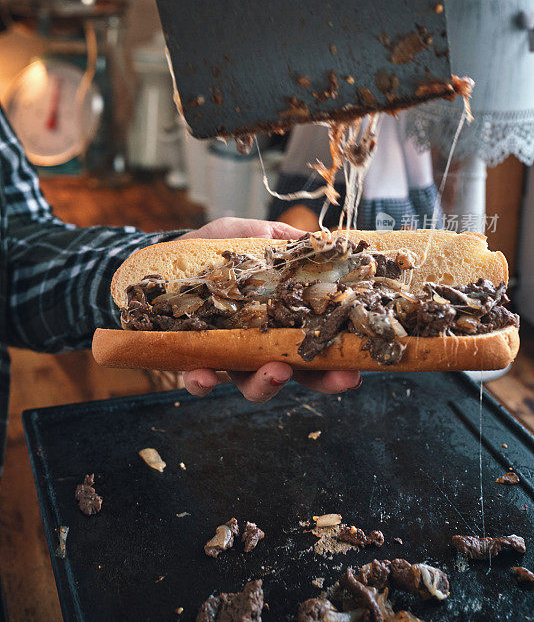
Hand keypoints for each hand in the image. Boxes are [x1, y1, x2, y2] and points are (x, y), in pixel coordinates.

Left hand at [180, 217, 361, 401]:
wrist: (162, 257)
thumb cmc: (211, 250)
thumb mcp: (247, 237)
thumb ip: (280, 240)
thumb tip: (319, 239)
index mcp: (277, 319)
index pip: (314, 346)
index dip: (338, 362)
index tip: (360, 367)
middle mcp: (256, 345)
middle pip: (296, 372)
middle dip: (320, 381)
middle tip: (340, 378)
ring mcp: (225, 355)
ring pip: (250, 385)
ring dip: (266, 384)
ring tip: (276, 372)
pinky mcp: (190, 359)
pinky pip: (197, 379)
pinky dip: (202, 382)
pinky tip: (203, 376)